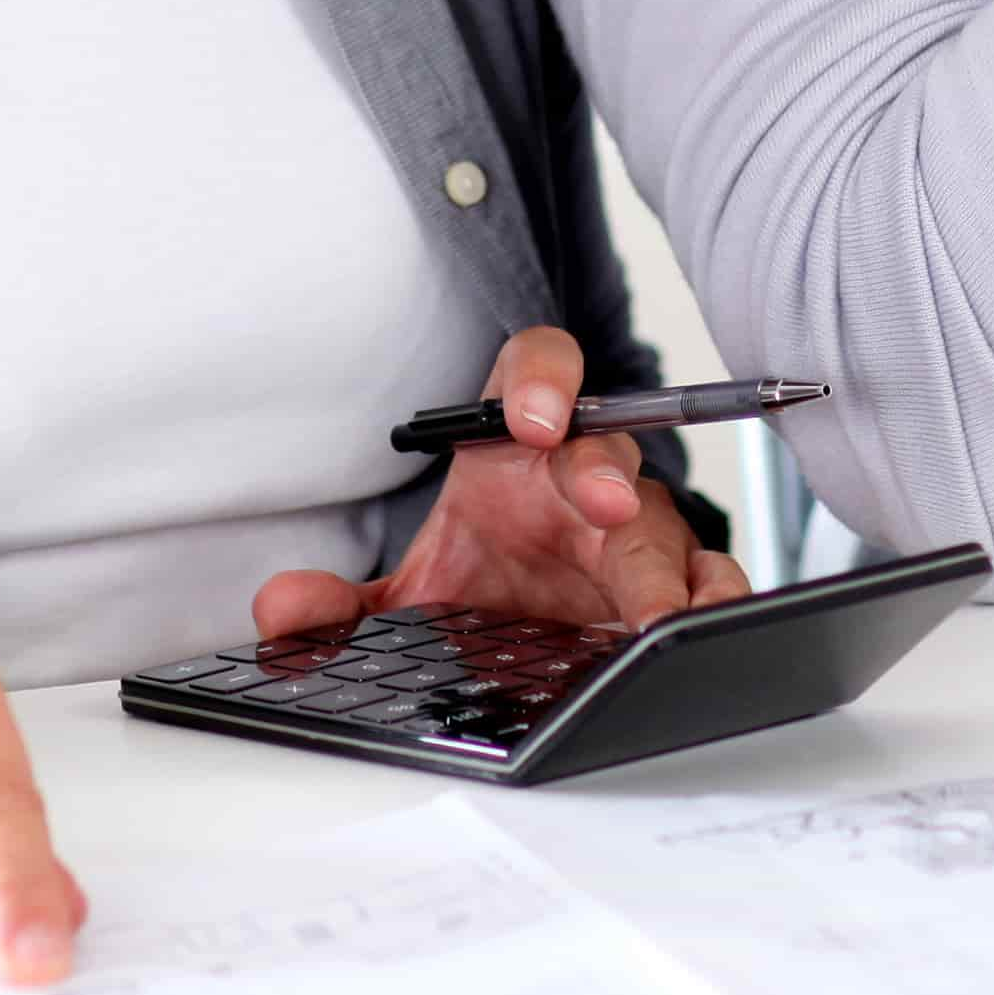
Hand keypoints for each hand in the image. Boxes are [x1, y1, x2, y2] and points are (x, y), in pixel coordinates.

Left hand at [246, 325, 754, 643]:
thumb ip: (340, 603)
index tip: (530, 418)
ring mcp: (634, 527)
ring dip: (666, 559)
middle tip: (599, 506)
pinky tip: (704, 622)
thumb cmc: (482, 579)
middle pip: (605, 449)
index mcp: (515, 444)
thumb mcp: (408, 595)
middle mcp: (582, 472)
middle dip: (603, 475)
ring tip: (661, 603)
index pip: (535, 366)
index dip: (540, 378)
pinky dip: (709, 597)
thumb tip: (284, 607)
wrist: (521, 628)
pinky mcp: (673, 581)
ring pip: (663, 520)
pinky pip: (707, 574)